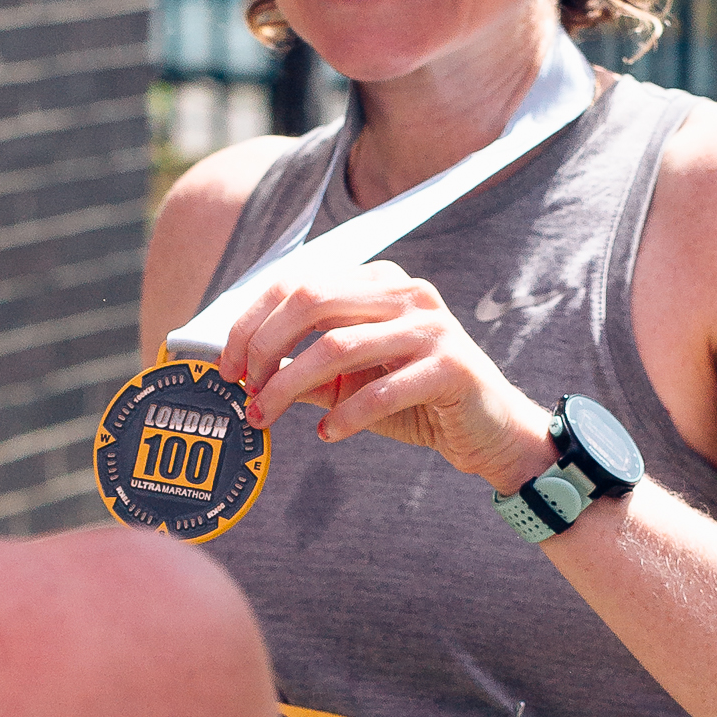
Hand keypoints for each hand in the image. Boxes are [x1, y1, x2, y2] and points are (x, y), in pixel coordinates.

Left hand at [219, 262, 551, 493]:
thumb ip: (302, 371)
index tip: (227, 366)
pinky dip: (344, 416)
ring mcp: (431, 327)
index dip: (252, 323)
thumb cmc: (414, 400)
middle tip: (243, 390)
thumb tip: (243, 375)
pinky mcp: (451, 367)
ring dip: (289, 386)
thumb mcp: (349, 381)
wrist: (489, 430)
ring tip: (265, 417)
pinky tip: (327, 434)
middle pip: (311, 303)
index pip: (298, 285)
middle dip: (264, 348)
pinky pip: (380, 391)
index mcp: (378, 283)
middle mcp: (405, 293)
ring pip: (338, 347)